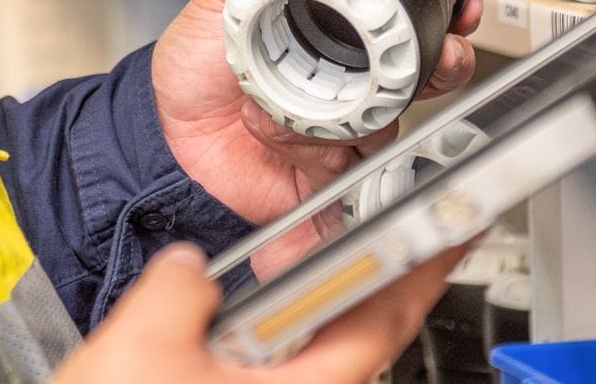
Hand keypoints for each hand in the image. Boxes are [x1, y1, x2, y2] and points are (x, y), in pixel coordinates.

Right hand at [54, 241, 465, 383]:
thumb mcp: (143, 343)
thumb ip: (181, 284)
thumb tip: (188, 269)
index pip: (385, 319)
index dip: (421, 264)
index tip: (452, 226)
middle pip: (356, 342)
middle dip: (372, 285)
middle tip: (393, 234)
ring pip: (311, 366)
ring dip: (308, 319)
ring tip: (305, 277)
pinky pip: (272, 381)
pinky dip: (267, 350)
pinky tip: (237, 334)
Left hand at [151, 0, 483, 262]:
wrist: (163, 143)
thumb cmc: (188, 77)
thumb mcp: (216, 7)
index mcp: (322, 37)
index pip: (393, 22)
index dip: (432, 15)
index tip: (457, 6)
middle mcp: (341, 81)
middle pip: (417, 72)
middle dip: (440, 61)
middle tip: (444, 52)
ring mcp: (341, 127)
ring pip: (392, 119)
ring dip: (366, 110)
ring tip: (321, 107)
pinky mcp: (332, 173)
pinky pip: (359, 165)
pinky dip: (337, 151)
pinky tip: (303, 141)